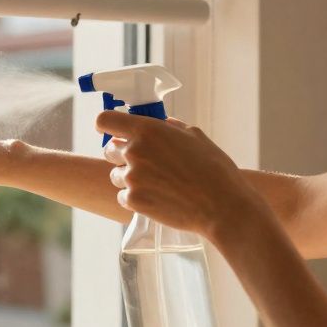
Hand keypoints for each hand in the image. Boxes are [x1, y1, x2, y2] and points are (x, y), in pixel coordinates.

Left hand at [97, 112, 264, 239]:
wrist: (221, 206)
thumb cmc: (215, 170)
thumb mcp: (197, 138)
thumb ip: (174, 128)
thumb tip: (164, 124)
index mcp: (148, 130)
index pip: (105, 120)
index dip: (107, 125)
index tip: (114, 132)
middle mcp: (134, 151)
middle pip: (109, 149)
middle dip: (121, 154)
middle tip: (142, 162)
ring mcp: (132, 177)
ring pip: (116, 175)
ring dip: (128, 178)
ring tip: (154, 183)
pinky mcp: (133, 200)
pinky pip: (123, 196)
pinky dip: (135, 198)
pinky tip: (155, 198)